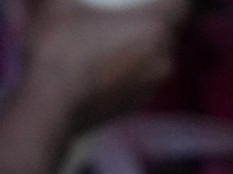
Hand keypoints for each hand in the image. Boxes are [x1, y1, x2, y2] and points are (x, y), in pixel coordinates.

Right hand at [17, 0, 188, 132]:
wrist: (50, 104)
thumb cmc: (60, 46)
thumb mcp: (60, 2)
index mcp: (156, 28)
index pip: (182, 5)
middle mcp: (164, 58)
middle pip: (170, 29)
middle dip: (156, 17)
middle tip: (133, 8)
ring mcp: (152, 86)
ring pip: (158, 56)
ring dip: (145, 44)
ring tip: (121, 32)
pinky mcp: (137, 105)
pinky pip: (143, 76)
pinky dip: (133, 66)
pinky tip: (110, 59)